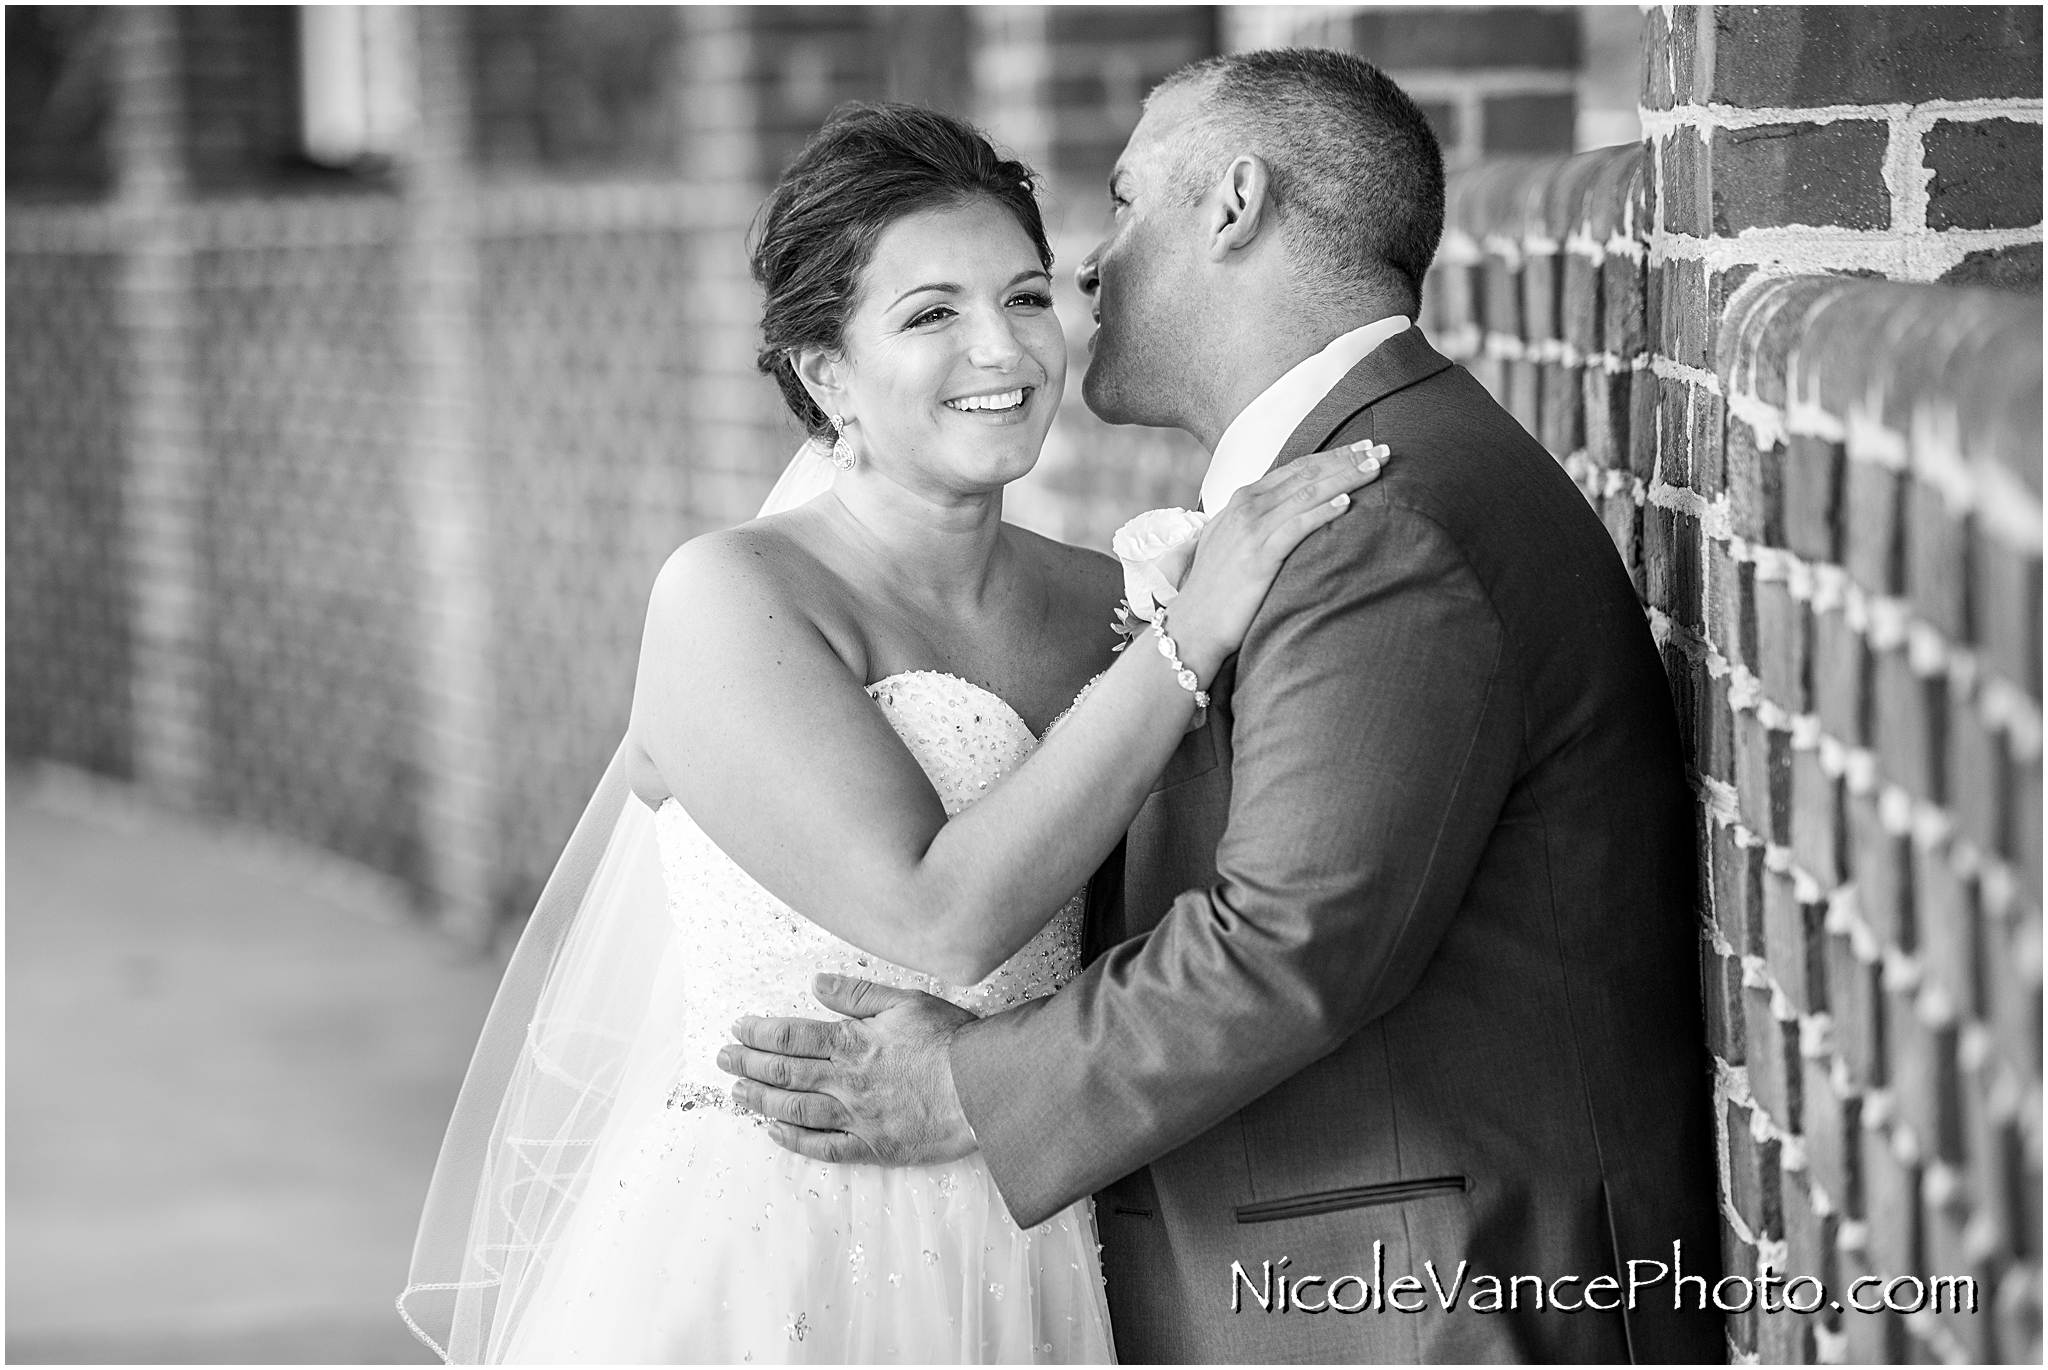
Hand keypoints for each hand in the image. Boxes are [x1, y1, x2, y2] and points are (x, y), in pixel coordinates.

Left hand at [717, 973, 979, 1165]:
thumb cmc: (951, 1041)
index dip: (759, 1032)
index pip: (791, 1036)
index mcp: (852, 1042)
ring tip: (737, 1094)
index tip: (738, 1028)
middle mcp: (846, 1081)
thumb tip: (817, 984)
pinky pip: (824, 1148)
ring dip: (760, 1101)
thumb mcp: (907, 1001)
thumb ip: (858, 993)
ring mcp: (857, 1117)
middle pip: (784, 1073)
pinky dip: (794, 1141)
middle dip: (747, 1065)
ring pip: (795, 1110)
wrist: (985, 1089)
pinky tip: (774, 1132)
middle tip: (723, 1059)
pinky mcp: (873, 1147)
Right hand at [1165, 440, 1389, 678]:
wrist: (1194, 624)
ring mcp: (1251, 530)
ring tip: (1375, 469)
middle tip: (1383, 450)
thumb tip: (1290, 512)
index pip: (1297, 468)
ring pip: (1307, 494)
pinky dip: (1322, 512)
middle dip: (1347, 459)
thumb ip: (1259, 520)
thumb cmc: (1218, 587)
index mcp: (1243, 499)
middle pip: (1307, 474)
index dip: (1333, 455)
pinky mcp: (1258, 556)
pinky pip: (1296, 527)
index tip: (1363, 447)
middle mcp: (1247, 507)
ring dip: (1344, 478)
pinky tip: (1347, 503)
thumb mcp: (1234, 541)